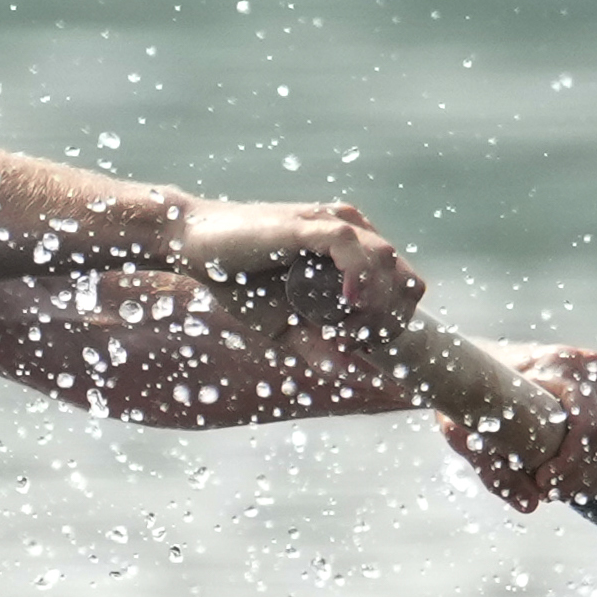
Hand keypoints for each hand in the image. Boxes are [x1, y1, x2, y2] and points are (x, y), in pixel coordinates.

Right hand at [175, 198, 425, 330]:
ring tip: (342, 330)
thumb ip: (319, 347)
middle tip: (352, 342)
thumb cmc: (239, 281)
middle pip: (404, 277)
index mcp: (355, 252)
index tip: (363, 347)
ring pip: (385, 260)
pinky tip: (346, 303)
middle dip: (390, 320)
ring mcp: (331, 223)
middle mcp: (351, 231)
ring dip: (374, 306)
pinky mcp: (307, 223)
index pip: (404, 286)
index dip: (394, 323)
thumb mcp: (285, 326)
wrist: (192, 248)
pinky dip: (358, 276)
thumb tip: (354, 374)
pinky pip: (349, 244)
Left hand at [435, 341, 596, 510]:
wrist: (478, 370)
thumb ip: (494, 469)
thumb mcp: (464, 431)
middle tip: (547, 493)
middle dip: (580, 478)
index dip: (572, 464)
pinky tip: (574, 481)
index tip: (541, 482)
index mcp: (560, 365)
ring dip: (592, 478)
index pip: (590, 426)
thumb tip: (530, 504)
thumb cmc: (469, 395)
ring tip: (556, 489)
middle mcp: (589, 369)